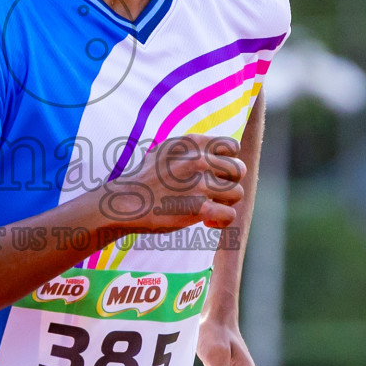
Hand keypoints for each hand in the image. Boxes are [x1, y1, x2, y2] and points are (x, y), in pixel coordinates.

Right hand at [102, 134, 245, 232]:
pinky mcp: (199, 209)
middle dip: (230, 183)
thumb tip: (215, 150)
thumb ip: (192, 149)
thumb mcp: (166, 150)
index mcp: (192, 143)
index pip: (233, 146)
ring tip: (211, 208)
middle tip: (216, 193)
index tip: (218, 174)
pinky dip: (221, 221)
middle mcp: (198, 160)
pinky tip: (207, 221)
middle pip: (239, 170)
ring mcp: (199, 185)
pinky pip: (229, 214)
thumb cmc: (145, 179)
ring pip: (237, 193)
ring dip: (226, 203)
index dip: (230, 162)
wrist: (125, 203)